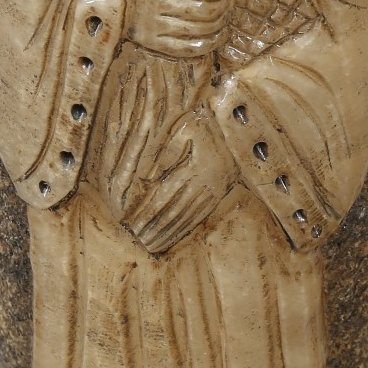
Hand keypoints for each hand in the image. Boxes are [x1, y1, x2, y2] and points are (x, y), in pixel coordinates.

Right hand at [125, 0, 231, 58]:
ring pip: (199, 28)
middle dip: (223, 6)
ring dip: (220, 23)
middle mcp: (158, 5)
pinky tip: (219, 37)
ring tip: (226, 19)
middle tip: (229, 3)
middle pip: (204, 9)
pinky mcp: (156, 44)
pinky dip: (210, 43)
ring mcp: (156, 26)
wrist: (110, 10)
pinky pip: (189, 48)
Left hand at [125, 107, 237, 253]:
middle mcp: (205, 182)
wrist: (235, 124)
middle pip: (175, 210)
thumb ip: (164, 151)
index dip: (147, 210)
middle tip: (138, 240)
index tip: (132, 222)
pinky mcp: (219, 194)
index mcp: (194, 166)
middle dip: (155, 226)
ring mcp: (214, 190)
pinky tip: (173, 236)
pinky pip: (199, 216)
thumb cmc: (202, 122)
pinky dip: (184, 229)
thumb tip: (146, 177)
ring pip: (187, 217)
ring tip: (152, 245)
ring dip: (168, 233)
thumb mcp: (182, 129)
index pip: (165, 195)